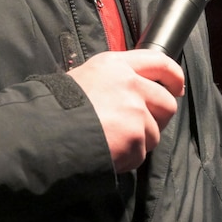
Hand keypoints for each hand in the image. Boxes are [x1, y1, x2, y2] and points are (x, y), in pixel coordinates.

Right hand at [68, 49, 184, 170]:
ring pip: (155, 132)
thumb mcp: (84, 78)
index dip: (174, 76)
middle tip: (140, 127)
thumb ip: (113, 81)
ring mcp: (135, 112)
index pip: (159, 62)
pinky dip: (127, 159)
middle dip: (159, 118)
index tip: (177, 87)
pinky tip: (108, 153)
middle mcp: (131, 85)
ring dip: (139, 142)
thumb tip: (134, 92)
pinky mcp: (135, 138)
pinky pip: (140, 154)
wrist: (44, 134)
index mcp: (116, 66)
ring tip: (112, 141)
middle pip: (167, 102)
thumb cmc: (56, 107)